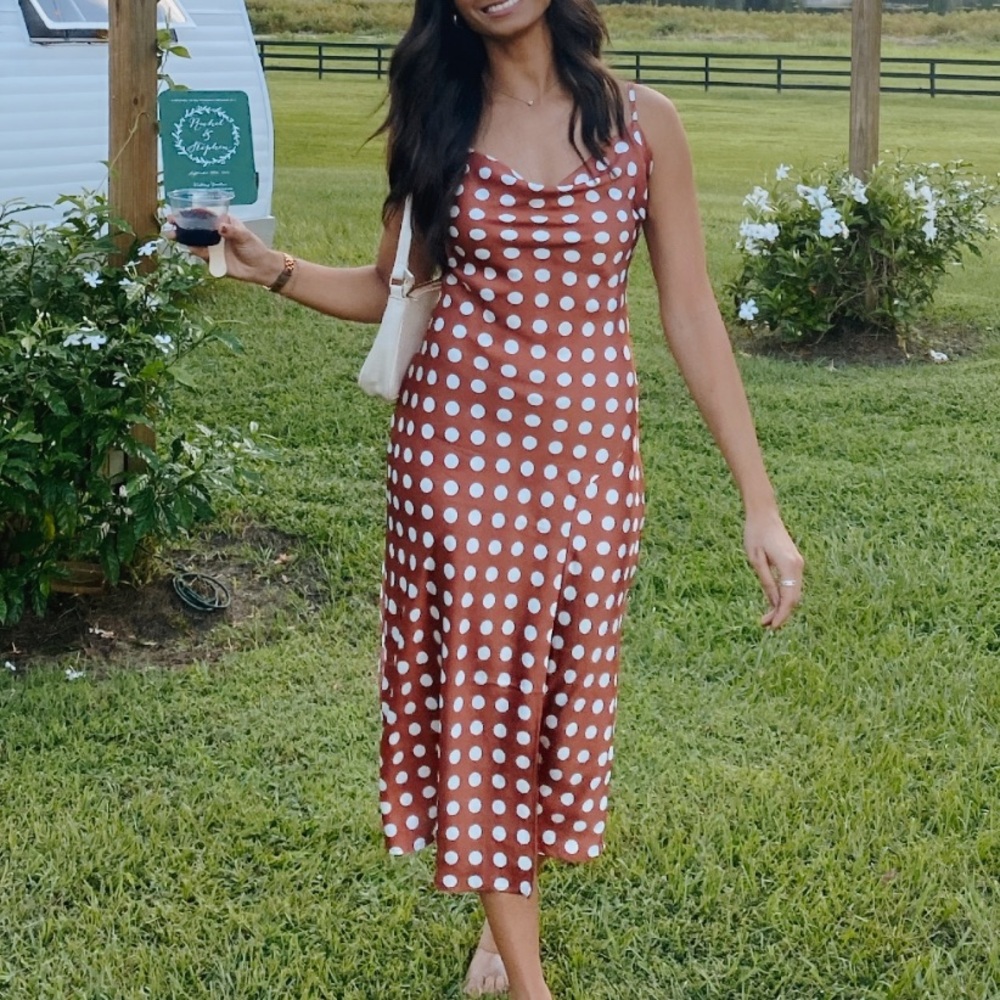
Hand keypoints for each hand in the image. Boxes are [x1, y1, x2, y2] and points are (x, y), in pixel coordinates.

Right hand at [163, 214, 284, 286]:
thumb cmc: (255, 249)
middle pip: (196, 227)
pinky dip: (194, 250)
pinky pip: (200, 254)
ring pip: (195, 240)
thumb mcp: (245, 237)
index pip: (206, 215)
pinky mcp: (213, 259)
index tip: (181, 210)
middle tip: (170, 221)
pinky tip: (188, 247)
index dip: (192, 212)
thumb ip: (232, 232)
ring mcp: (213, 246)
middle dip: (182, 224)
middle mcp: (215, 234)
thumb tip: (220, 227)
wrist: (260, 269)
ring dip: (183, 237)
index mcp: (223, 223)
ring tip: (171, 234)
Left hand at [743, 509, 803, 628]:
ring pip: (794, 593)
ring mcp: (798, 564)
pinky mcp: (794, 563)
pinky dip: (784, 597)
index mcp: (790, 566)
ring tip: (767, 620)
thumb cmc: (755, 534)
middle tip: (765, 626)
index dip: (781, 615)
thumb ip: (767, 582)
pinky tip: (773, 605)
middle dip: (781, 614)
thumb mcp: (756, 560)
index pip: (789, 598)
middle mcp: (798, 566)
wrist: (763, 514)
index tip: (772, 627)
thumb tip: (773, 603)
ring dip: (782, 607)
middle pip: (794, 598)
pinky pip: (792, 586)